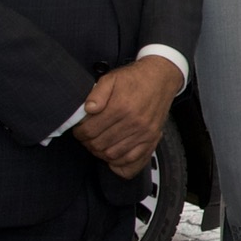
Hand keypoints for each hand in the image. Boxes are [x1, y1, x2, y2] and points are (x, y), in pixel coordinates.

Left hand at [74, 56, 180, 175]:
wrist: (161, 78)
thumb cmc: (133, 79)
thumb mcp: (111, 78)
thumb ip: (97, 93)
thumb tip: (88, 110)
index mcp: (120, 107)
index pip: (90, 131)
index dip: (79, 133)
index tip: (79, 129)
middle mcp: (133, 123)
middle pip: (99, 145)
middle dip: (88, 143)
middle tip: (86, 137)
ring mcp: (144, 133)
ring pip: (113, 155)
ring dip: (100, 152)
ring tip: (98, 143)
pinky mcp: (152, 138)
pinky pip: (132, 160)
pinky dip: (119, 162)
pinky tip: (112, 153)